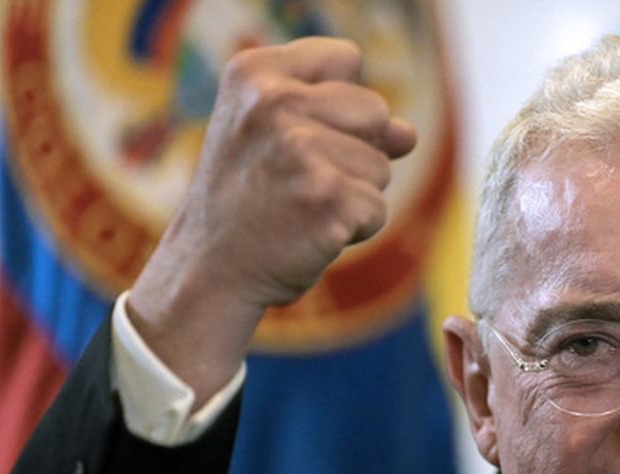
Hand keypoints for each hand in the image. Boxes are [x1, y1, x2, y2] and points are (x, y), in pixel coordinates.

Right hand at [127, 37, 416, 402]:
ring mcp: (301, 150)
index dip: (339, 104)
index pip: (345, 58)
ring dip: (354, 194)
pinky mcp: (328, 197)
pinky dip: (356, 229)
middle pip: (375, 110)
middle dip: (356, 151)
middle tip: (299, 180)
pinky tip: (312, 233)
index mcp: (255, 73)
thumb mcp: (278, 137)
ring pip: (381, 165)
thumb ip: (343, 117)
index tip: (296, 135)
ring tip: (301, 207)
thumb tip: (408, 135)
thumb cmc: (250, 201)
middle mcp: (274, 102)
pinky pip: (378, 209)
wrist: (211, 270)